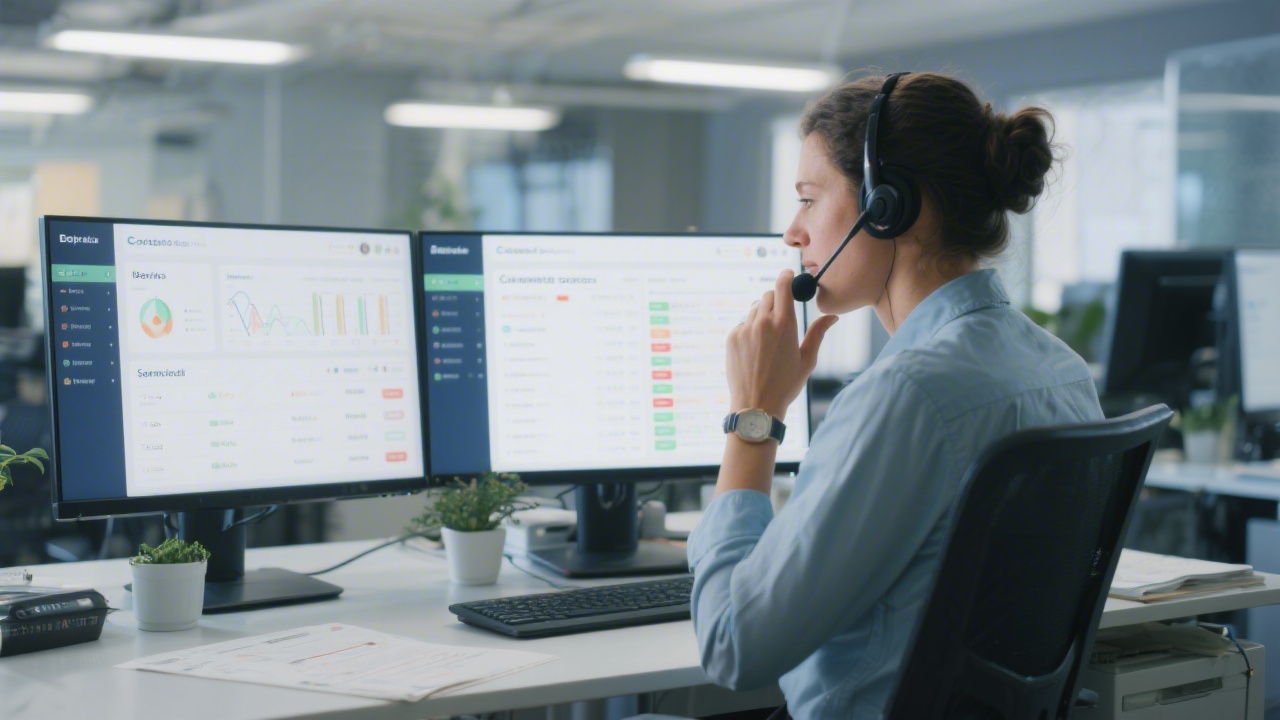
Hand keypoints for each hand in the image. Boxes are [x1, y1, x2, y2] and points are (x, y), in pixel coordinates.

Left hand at [726, 269, 839, 419]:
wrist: (756, 405)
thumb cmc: (786, 385)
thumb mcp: (807, 360)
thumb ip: (818, 333)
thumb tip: (832, 316)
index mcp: (784, 325)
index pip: (783, 286)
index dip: (786, 277)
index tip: (789, 275)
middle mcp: (763, 323)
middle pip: (768, 295)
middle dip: (776, 299)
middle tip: (782, 315)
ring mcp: (744, 330)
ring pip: (754, 309)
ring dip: (763, 315)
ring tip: (769, 340)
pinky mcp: (732, 338)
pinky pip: (742, 324)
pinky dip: (750, 330)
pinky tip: (756, 350)